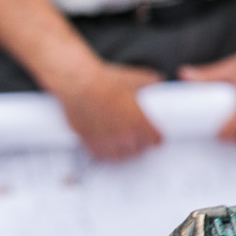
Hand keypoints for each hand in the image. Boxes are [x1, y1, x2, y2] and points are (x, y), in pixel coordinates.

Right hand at [50, 60, 164, 161]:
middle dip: (141, 144)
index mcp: (140, 123)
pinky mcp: (90, 143)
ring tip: (124, 145)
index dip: (156, 137)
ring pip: (122, 156)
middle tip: (139, 138)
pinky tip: (107, 147)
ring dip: (125, 151)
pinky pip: (102, 156)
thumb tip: (157, 79)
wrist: (78, 84)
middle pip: (140, 150)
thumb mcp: (133, 78)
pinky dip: (106, 153)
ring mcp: (108, 141)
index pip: (156, 140)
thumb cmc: (105, 81)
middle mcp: (126, 135)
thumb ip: (149, 81)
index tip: (155, 135)